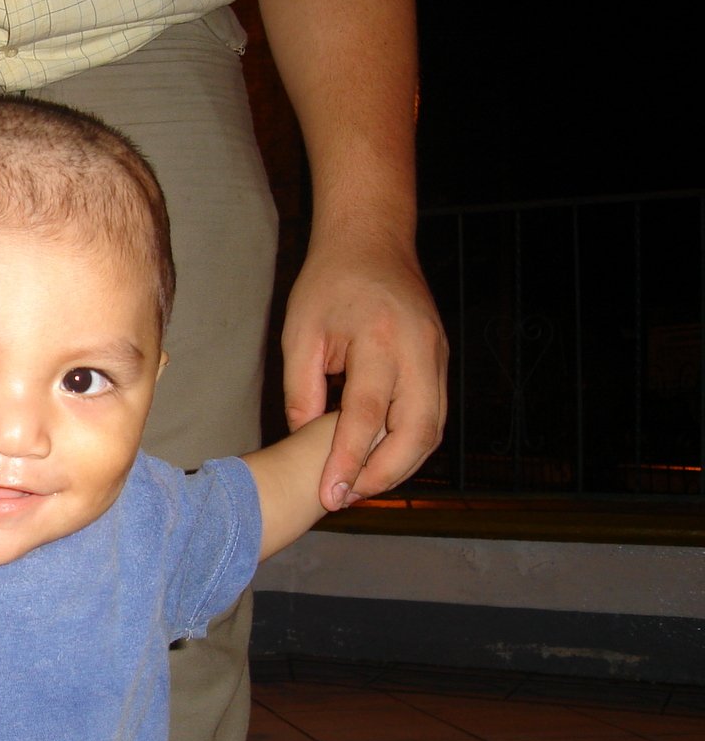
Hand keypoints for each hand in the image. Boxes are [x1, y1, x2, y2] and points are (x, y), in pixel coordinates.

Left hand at [281, 235, 447, 508]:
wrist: (373, 241)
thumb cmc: (329, 283)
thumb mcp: (300, 332)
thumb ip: (301, 389)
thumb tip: (305, 441)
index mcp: (380, 338)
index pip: (368, 413)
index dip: (350, 459)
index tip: (331, 495)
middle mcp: (419, 351)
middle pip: (418, 431)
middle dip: (385, 474)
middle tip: (346, 498)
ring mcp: (438, 358)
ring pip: (433, 431)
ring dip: (400, 466)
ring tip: (359, 488)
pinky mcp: (441, 364)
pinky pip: (433, 416)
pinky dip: (408, 446)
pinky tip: (378, 462)